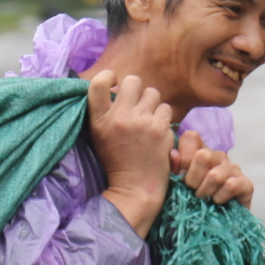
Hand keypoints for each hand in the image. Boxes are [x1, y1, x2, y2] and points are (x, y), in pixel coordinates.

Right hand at [88, 71, 173, 236]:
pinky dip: (163, 118)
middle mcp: (119, 118)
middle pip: (133, 80)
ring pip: (153, 93)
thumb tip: (117, 85)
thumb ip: (105, 111)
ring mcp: (141, 122)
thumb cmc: (117, 161)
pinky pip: (166, 109)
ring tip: (147, 120)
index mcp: (99, 120)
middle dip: (136, 89)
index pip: (98, 83)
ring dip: (152, 104)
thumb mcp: (100, 135)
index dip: (108, 76)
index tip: (114, 82)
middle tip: (136, 104)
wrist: (134, 187)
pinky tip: (157, 131)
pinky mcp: (160, 129)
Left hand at [172, 130, 253, 208]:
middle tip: (192, 191)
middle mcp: (219, 157)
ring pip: (215, 175)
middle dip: (192, 179)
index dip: (183, 157)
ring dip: (205, 192)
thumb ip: (173, 168)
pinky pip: (231, 185)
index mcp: (200, 152)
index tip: (180, 175)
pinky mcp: (246, 184)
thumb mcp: (178, 185)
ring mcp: (234, 169)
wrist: (216, 226)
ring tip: (203, 199)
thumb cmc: (193, 203)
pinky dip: (220, 198)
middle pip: (203, 155)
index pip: (190, 137)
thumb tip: (173, 155)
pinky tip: (217, 203)